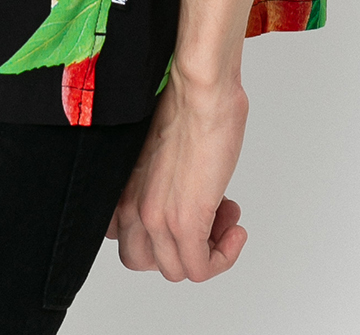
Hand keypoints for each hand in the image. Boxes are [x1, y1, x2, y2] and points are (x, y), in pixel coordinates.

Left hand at [106, 69, 249, 280]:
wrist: (201, 88)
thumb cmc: (189, 104)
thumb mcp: (161, 152)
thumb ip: (161, 180)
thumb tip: (185, 193)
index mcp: (122, 188)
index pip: (126, 236)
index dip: (160, 231)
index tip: (186, 210)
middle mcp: (131, 208)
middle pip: (145, 261)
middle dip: (178, 247)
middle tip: (206, 221)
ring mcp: (156, 218)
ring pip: (175, 270)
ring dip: (208, 251)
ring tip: (227, 216)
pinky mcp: (185, 223)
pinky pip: (200, 269)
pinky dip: (223, 257)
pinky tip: (236, 230)